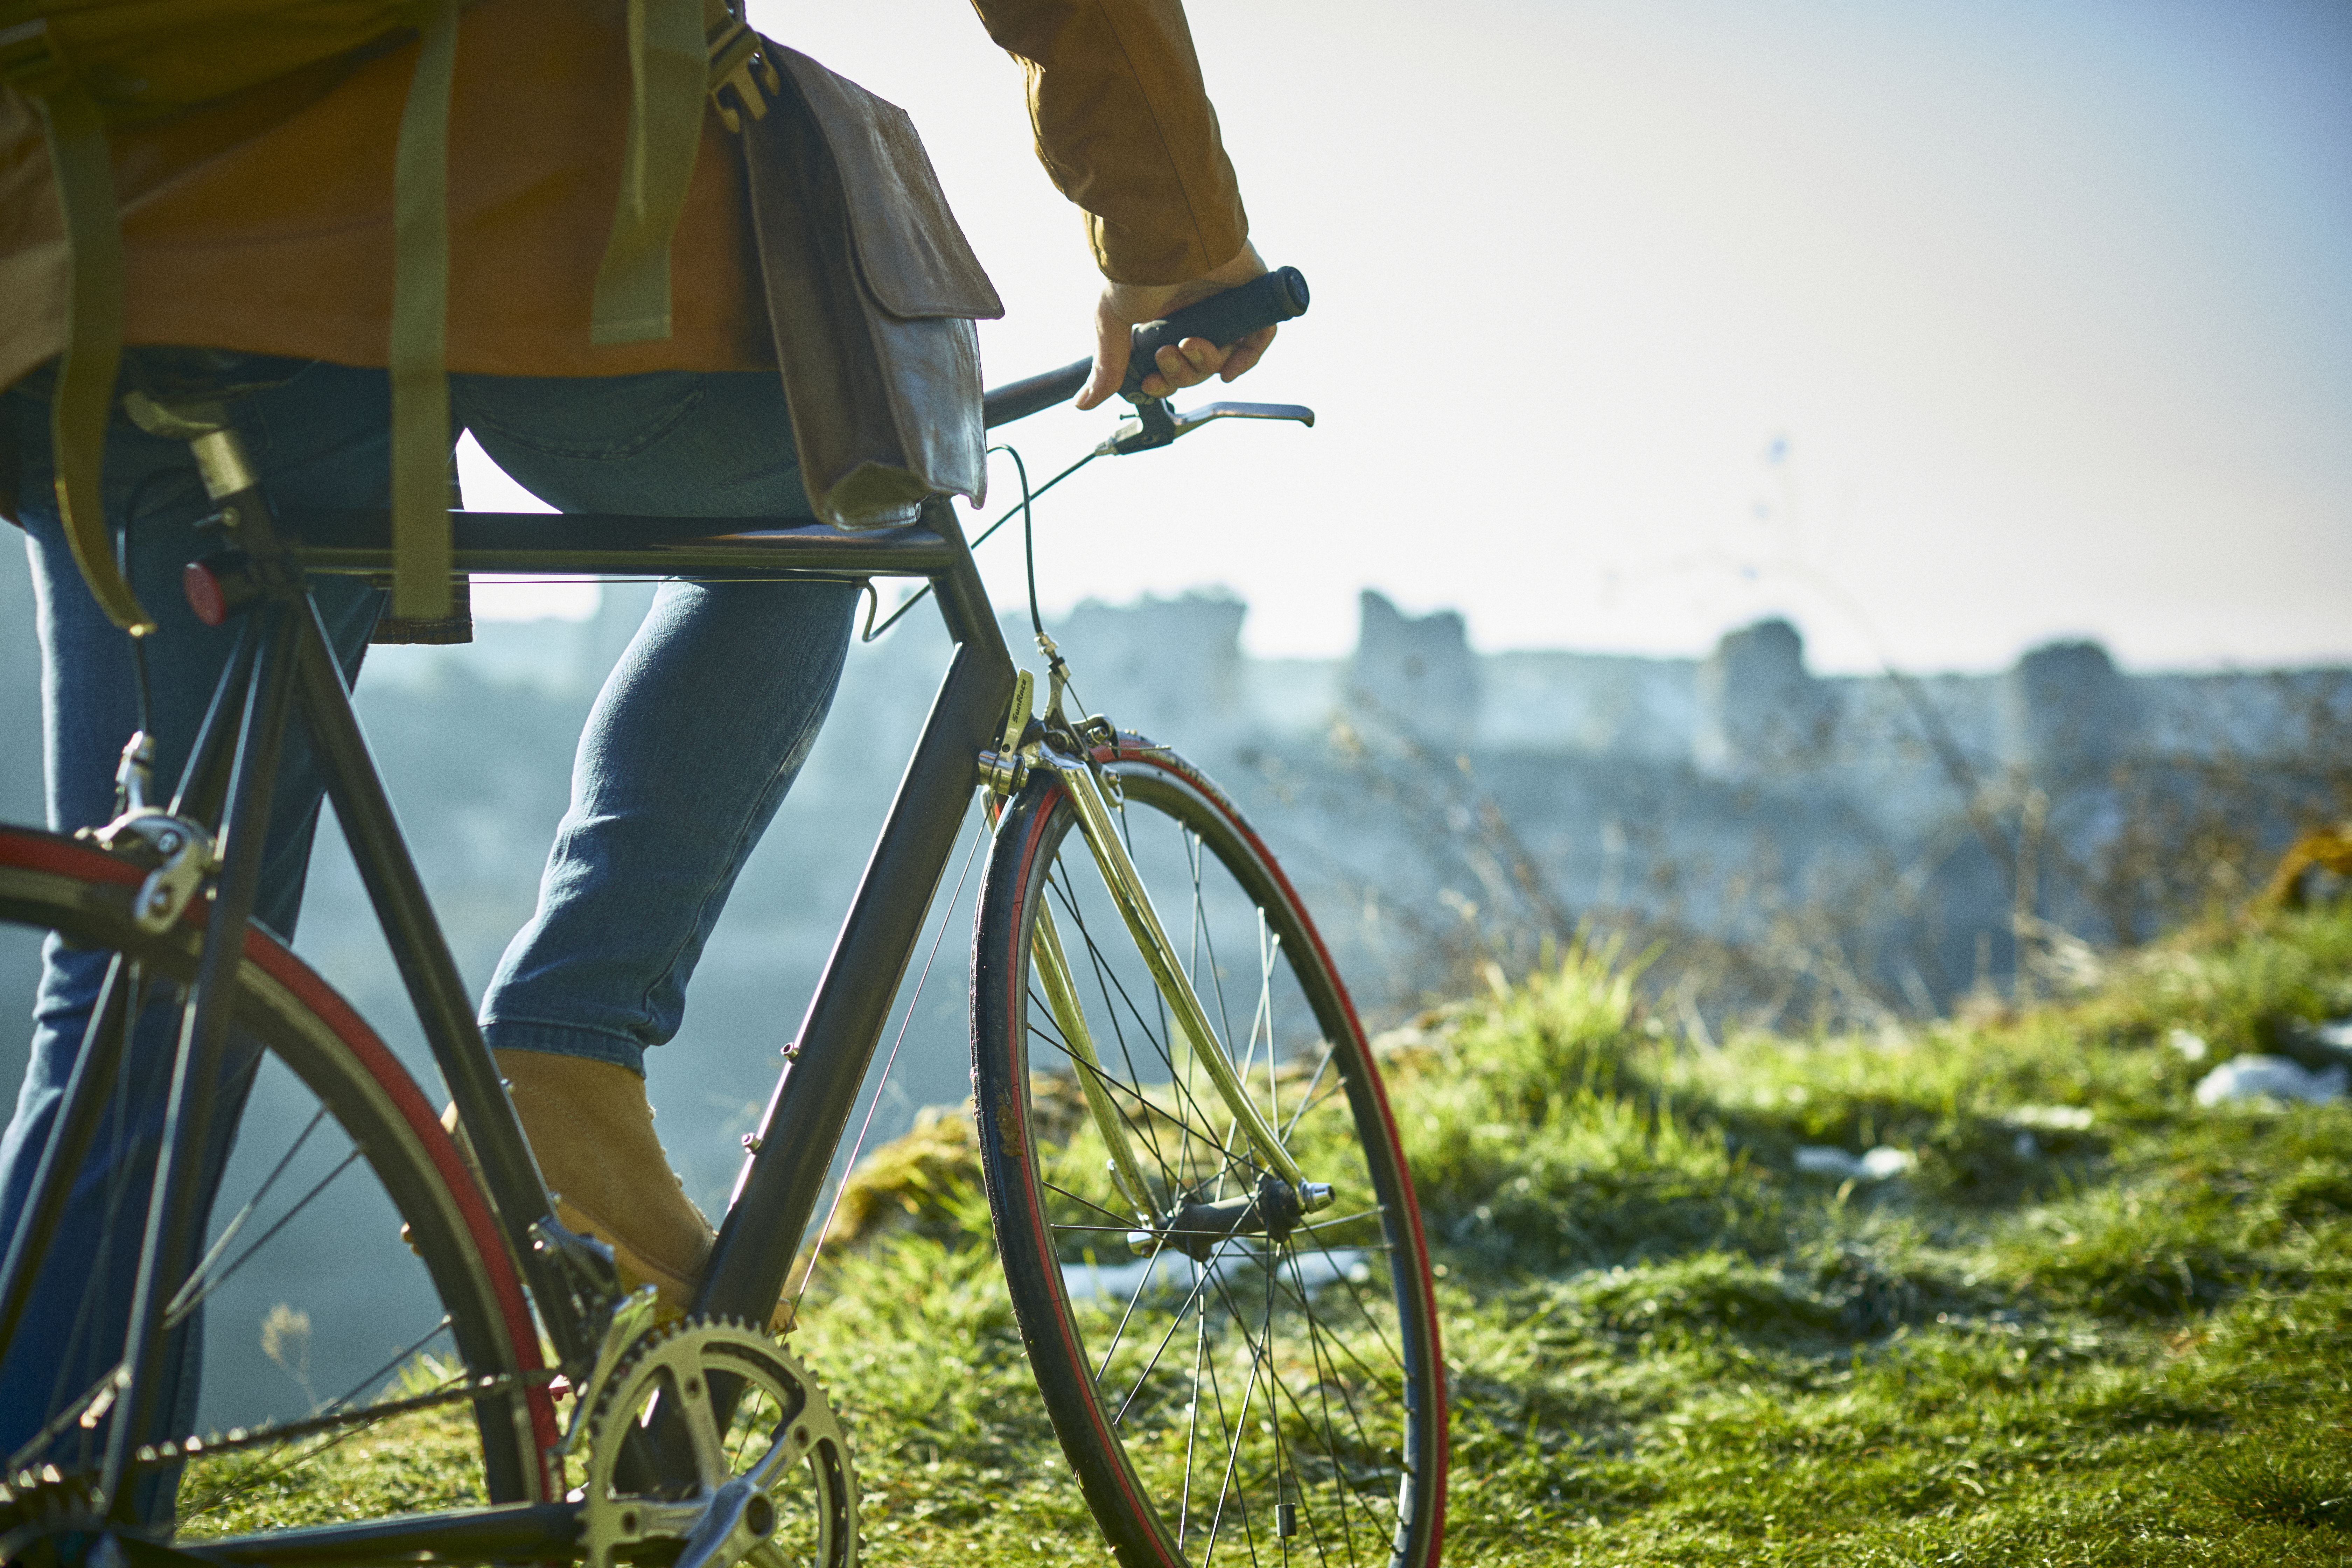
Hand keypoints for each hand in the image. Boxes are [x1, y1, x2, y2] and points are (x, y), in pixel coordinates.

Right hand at [1075, 242, 1278, 409]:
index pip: (1172, 365)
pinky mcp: (1251, 293)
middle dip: (1182, 372)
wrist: (1164, 234)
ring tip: (1191, 344)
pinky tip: (1229, 371)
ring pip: (1224, 354)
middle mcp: (1195, 311)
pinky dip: (1246, 358)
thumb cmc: (1135, 266)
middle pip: (1198, 366)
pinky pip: (1259, 337)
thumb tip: (1084, 404)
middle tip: (1169, 355)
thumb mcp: (1111, 319)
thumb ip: (1107, 364)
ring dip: (1205, 362)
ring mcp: (1225, 303)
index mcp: (1165, 317)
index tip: (1151, 385)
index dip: (1164, 382)